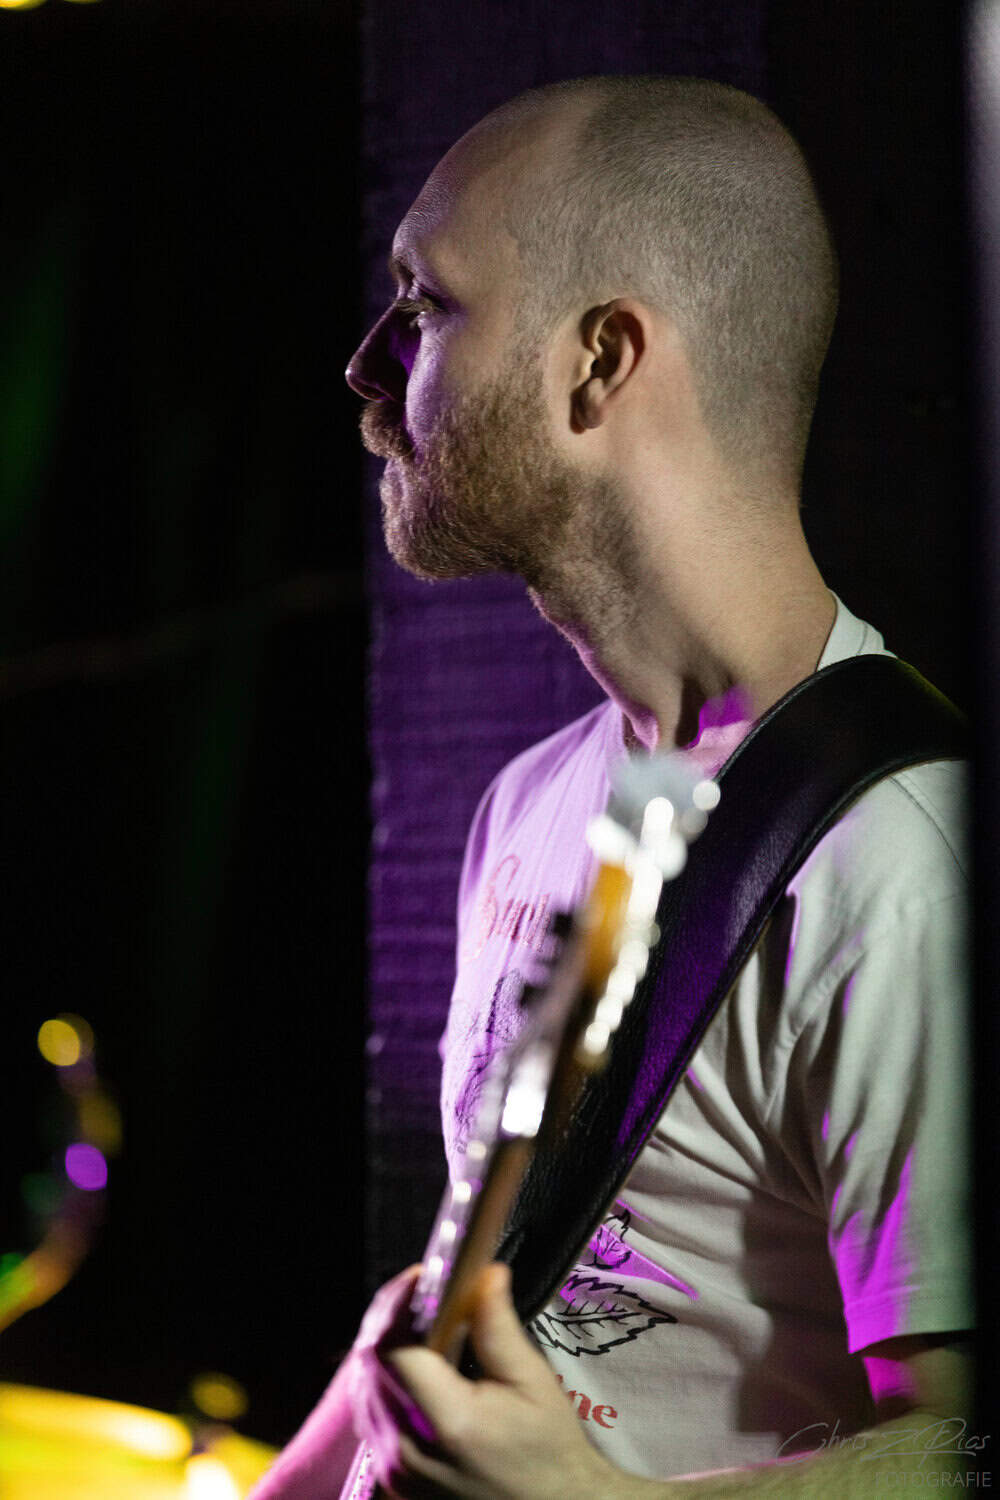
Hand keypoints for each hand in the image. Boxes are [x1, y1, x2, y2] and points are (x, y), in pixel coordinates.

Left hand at [366, 1262, 619, 1499]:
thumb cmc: (548, 1448)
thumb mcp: (533, 1383)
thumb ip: (499, 1328)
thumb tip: (485, 1273)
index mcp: (448, 1423)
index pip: (394, 1350)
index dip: (399, 1306)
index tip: (423, 1278)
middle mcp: (409, 1453)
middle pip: (372, 1368)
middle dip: (390, 1321)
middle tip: (421, 1293)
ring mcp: (396, 1475)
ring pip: (367, 1393)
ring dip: (387, 1352)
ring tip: (419, 1327)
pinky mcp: (394, 1486)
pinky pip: (375, 1421)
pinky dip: (387, 1387)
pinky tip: (416, 1372)